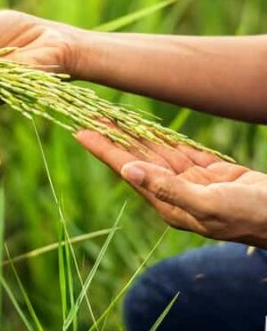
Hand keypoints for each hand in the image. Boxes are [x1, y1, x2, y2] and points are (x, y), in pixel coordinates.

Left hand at [76, 130, 266, 247]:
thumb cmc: (250, 216)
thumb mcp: (209, 204)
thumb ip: (168, 188)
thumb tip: (128, 171)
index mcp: (169, 204)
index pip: (127, 170)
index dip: (104, 149)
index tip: (80, 131)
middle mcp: (175, 193)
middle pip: (136, 158)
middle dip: (113, 137)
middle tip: (88, 114)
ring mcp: (192, 183)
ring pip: (156, 152)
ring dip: (134, 134)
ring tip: (110, 116)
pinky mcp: (211, 173)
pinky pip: (181, 151)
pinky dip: (163, 137)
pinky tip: (144, 128)